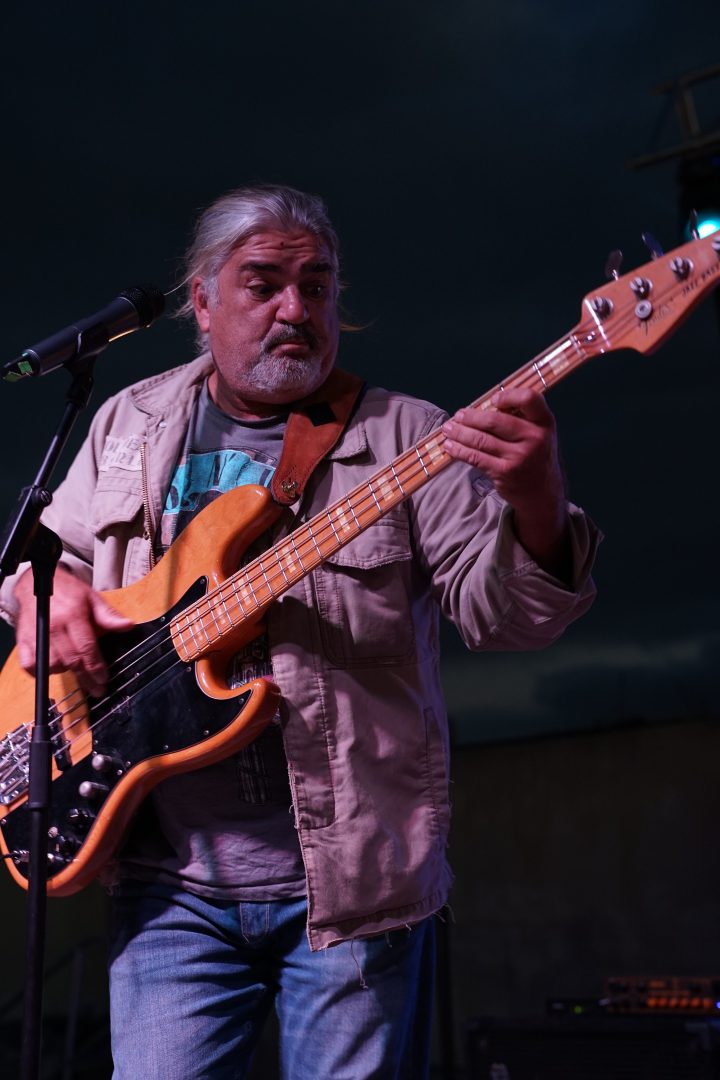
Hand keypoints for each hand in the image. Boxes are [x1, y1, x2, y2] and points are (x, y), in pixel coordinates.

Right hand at [14, 565, 133, 696]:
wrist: (38, 583)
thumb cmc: (68, 592)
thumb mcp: (92, 598)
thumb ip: (109, 616)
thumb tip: (128, 626)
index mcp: (72, 615)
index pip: (86, 648)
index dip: (96, 667)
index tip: (104, 679)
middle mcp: (53, 627)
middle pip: (71, 660)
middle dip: (86, 678)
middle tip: (97, 689)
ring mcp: (36, 635)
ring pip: (52, 665)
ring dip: (65, 672)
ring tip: (76, 670)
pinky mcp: (23, 640)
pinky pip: (30, 665)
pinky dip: (41, 671)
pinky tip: (52, 668)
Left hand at [442, 388, 570, 576]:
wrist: (542, 492)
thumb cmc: (534, 455)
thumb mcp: (537, 433)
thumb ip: (519, 417)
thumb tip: (481, 405)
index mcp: (545, 422)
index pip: (529, 398)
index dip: (508, 395)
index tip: (492, 400)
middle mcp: (535, 438)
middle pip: (495, 421)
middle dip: (470, 417)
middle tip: (458, 415)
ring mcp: (519, 457)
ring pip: (481, 439)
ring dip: (459, 433)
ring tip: (448, 429)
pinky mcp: (504, 472)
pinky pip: (476, 457)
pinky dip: (459, 450)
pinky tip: (450, 446)